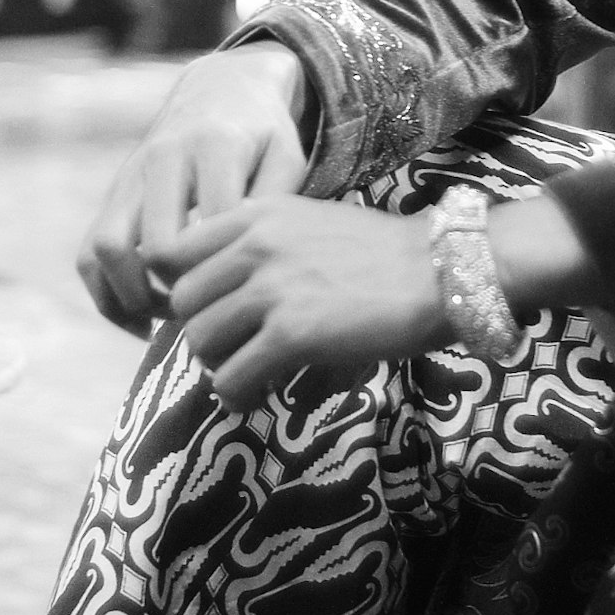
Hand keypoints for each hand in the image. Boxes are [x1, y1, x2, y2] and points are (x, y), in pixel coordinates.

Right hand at [77, 45, 308, 332]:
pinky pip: (88, 254)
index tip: (246, 296)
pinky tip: (144, 319)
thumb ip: (273, 204)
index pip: (209, 228)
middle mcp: (162, 158)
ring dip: (132, 299)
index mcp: (214, 146)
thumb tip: (245, 263)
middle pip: (154, 246)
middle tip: (210, 312)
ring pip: (106, 249)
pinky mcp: (112, 194)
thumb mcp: (288, 156)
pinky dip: (108, 297)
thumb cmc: (263, 135)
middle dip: (180, 292)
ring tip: (169, 321)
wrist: (219, 90)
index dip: (224, 273)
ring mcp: (129, 176)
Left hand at [143, 199, 446, 410]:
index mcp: (257, 214)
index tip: (203, 309)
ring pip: (200, 340)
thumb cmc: (385, 255)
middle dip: (200, 330)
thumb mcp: (310, 225)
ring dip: (217, 365)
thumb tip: (225, 289)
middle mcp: (255, 245)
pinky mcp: (291, 335)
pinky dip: (235, 395)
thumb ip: (264, 245)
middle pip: (182, 301)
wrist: (441, 271)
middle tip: (228, 349)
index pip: (174, 252)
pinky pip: (232, 376)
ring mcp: (271, 289)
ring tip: (243, 374)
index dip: (178, 287)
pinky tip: (251, 399)